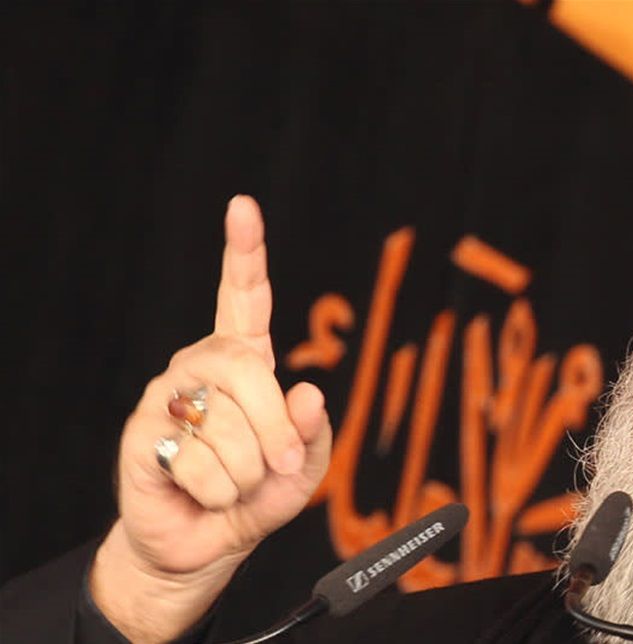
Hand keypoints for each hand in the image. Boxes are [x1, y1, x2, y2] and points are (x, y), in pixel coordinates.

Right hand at [89, 196, 331, 642]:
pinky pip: (201, 462)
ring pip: (228, 428)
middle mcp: (203, 368)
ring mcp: (169, 398)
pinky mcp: (143, 435)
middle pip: (248, 372)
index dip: (244, 253)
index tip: (243, 208)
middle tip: (280, 466)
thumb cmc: (256, 495)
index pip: (244, 297)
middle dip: (276, 430)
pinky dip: (217, 492)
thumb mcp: (304, 468)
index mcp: (244, 360)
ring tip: (232, 483)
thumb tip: (308, 391)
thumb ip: (315, 432)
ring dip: (247, 472)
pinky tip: (201, 492)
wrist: (204, 545)